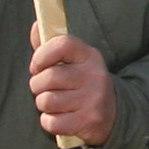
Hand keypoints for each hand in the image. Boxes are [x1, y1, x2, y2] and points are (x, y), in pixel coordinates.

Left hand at [29, 28, 115, 144]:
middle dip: (37, 85)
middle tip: (42, 89)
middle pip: (49, 77)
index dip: (41, 55)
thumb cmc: (82, 83)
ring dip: (43, 105)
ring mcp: (93, 99)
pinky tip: (59, 118)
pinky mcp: (89, 121)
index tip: (36, 66)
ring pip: (47, 101)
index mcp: (89, 55)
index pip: (62, 44)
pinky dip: (49, 122)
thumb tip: (36, 26)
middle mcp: (94, 75)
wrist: (113, 113)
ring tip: (53, 103)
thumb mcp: (73, 61)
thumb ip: (52, 45)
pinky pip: (52, 122)